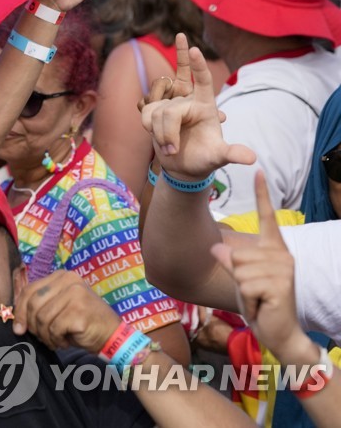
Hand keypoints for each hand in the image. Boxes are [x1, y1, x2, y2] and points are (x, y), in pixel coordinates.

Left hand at [12, 270, 120, 353]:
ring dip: (46, 336)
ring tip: (56, 340)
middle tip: (42, 337)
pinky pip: (54, 328)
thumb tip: (13, 318)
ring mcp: (75, 294)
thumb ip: (39, 306)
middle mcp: (68, 280)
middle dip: (32, 325)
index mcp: (61, 276)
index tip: (18, 328)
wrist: (112, 335)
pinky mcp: (79, 311)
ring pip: (42, 318)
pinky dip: (56, 340)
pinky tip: (65, 341)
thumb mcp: (58, 307)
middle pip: (33, 304)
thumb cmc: (81, 323)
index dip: (19, 310)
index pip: (29, 290)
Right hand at [140, 45, 254, 179]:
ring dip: (157, 127)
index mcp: (205, 104)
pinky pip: (144, 106)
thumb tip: (252, 159)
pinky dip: (147, 122)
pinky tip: (154, 133)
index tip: (192, 47)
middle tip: (171, 147)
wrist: (182, 167)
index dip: (196, 64)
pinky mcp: (153, 108)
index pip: (202, 79)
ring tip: (167, 144)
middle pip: (171, 97)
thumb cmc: (205, 159)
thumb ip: (233, 154)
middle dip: (167, 127)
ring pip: (155, 100)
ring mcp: (168, 102)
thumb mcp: (219, 156)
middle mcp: (186, 99)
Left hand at [210, 172, 305, 359]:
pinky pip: (245, 284)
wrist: (279, 332)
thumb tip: (217, 249)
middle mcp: (282, 255)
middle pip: (237, 253)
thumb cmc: (259, 302)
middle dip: (238, 277)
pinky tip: (262, 305)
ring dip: (243, 289)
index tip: (258, 170)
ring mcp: (284, 269)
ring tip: (258, 298)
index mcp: (273, 248)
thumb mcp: (240, 278)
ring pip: (239, 269)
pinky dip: (248, 299)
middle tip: (254, 291)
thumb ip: (230, 262)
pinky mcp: (280, 285)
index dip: (262, 194)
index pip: (267, 217)